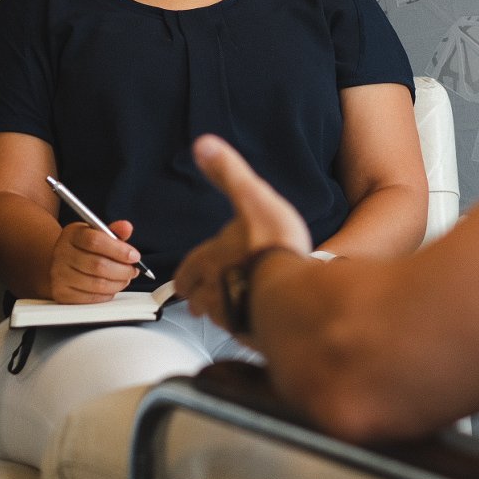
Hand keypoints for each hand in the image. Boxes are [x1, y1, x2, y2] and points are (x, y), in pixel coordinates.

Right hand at [48, 219, 140, 301]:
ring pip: (98, 284)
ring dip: (118, 283)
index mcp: (72, 234)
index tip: (134, 256)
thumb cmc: (83, 248)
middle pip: (98, 265)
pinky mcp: (62, 293)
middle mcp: (62, 253)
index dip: (119, 250)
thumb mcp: (96, 233)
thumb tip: (126, 227)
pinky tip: (112, 287)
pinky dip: (107, 294)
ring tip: (125, 278)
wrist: (62, 263)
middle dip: (123, 270)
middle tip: (133, 270)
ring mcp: (59, 274)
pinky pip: (92, 298)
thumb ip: (114, 231)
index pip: (95, 241)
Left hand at [174, 134, 311, 328]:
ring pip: (218, 316)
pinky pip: (242, 331)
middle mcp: (215, 289)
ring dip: (220, 312)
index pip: (187, 271)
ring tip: (228, 309)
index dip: (186, 274)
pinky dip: (245, 325)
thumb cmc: (271, 247)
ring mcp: (233, 314)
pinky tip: (256, 320)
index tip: (184, 281)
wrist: (294, 297)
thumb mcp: (250, 197)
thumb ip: (228, 173)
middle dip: (198, 298)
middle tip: (200, 300)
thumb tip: (203, 145)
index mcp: (210, 258)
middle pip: (197, 299)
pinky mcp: (253, 333)